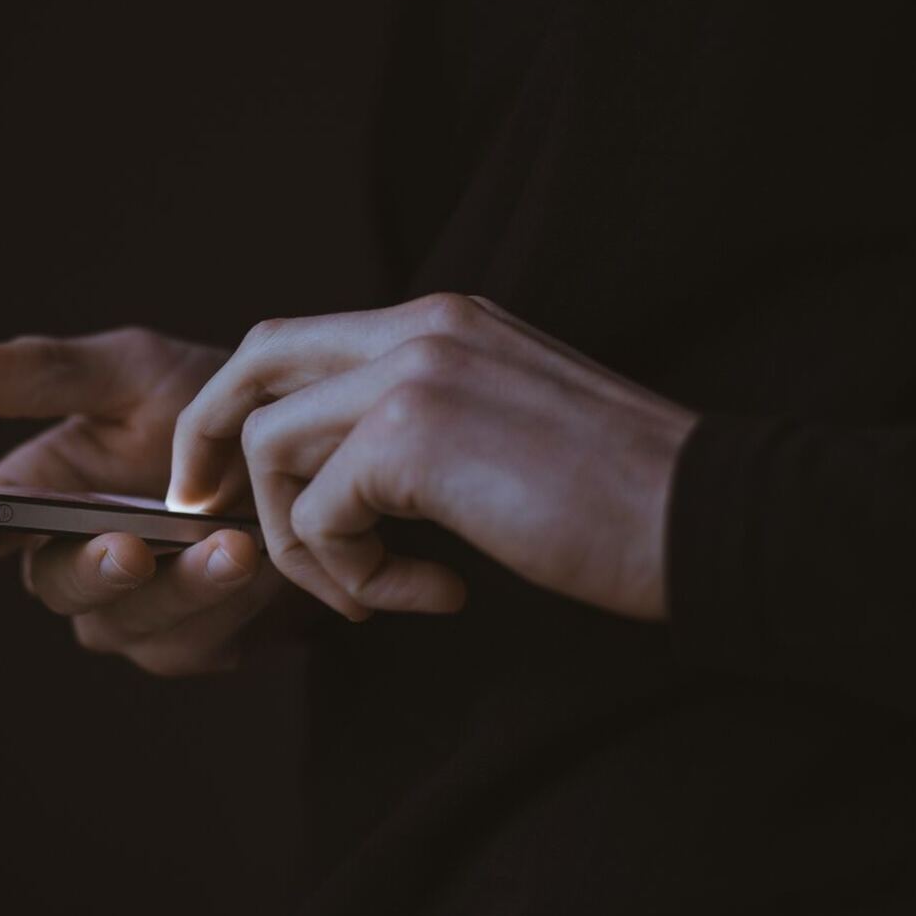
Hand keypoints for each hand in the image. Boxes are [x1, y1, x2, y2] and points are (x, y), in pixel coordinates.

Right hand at [0, 327, 295, 675]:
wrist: (308, 454)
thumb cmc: (208, 407)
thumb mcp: (134, 372)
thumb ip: (47, 374)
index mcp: (34, 499)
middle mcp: (70, 564)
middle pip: (54, 588)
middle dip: (92, 570)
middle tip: (130, 548)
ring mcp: (129, 613)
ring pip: (127, 622)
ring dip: (180, 588)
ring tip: (232, 545)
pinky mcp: (190, 644)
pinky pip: (193, 640)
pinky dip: (227, 602)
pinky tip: (262, 562)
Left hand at [167, 294, 698, 621]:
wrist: (709, 516)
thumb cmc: (621, 497)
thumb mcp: (505, 427)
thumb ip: (422, 423)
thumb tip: (338, 477)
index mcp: (442, 320)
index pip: (295, 340)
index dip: (241, 407)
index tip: (225, 479)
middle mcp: (419, 327)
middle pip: (253, 363)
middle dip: (209, 442)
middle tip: (205, 513)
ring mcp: (413, 372)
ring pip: (271, 447)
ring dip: (303, 541)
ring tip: (374, 591)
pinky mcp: (414, 437)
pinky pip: (321, 515)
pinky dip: (353, 576)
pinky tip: (431, 594)